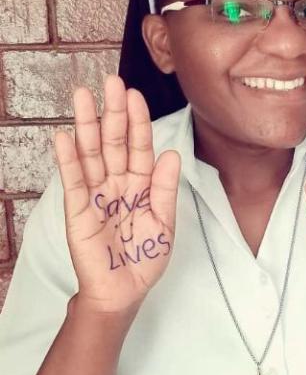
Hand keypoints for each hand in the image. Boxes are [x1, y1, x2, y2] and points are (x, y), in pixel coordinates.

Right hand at [54, 75, 180, 313]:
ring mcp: (96, 194)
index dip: (138, 121)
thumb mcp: (164, 223)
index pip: (139, 146)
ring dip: (87, 125)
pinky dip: (68, 159)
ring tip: (83, 96)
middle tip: (111, 82)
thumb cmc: (144, 257)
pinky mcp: (78, 210)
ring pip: (91, 153)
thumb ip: (165, 189)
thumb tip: (172, 153)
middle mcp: (118, 182)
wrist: (123, 292)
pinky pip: (73, 181)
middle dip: (113, 112)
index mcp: (142, 184)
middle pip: (114, 142)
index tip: (135, 96)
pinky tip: (65, 136)